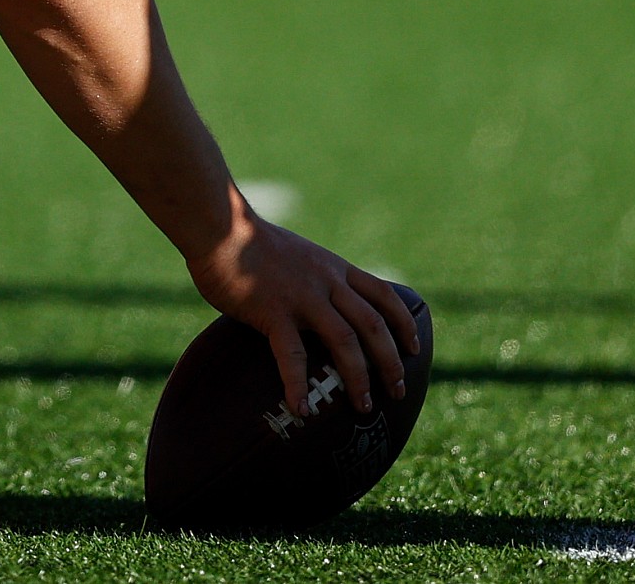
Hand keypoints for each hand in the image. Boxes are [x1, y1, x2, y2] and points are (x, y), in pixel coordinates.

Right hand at [185, 213, 418, 419]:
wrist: (220, 226)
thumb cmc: (248, 242)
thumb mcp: (297, 254)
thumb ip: (312, 278)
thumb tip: (316, 307)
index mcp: (333, 268)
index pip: (383, 295)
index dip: (404, 323)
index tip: (414, 348)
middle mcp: (326, 281)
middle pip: (373, 325)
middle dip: (390, 362)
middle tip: (397, 391)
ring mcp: (301, 297)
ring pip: (345, 341)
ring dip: (359, 378)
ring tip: (363, 407)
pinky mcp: (272, 311)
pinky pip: (291, 354)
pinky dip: (298, 384)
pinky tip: (300, 408)